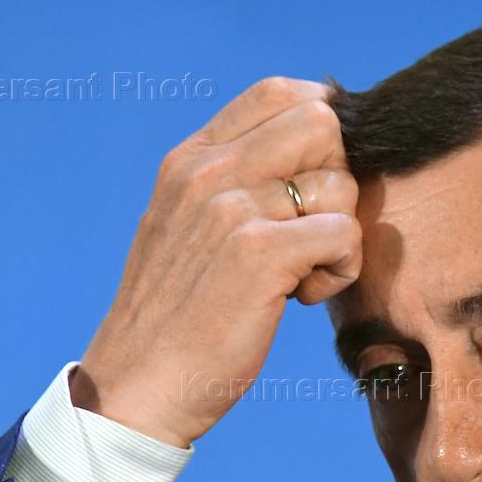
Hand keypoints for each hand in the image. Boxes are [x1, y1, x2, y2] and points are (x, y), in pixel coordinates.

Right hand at [69, 77, 361, 446]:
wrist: (137, 389)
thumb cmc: (173, 321)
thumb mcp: (185, 229)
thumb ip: (231, 185)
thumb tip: (311, 159)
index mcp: (190, 160)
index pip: (279, 92)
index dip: (318, 135)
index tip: (309, 190)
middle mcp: (208, 172)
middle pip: (323, 122)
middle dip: (336, 179)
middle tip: (309, 232)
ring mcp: (231, 209)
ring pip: (341, 183)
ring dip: (339, 235)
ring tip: (299, 275)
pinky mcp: (259, 254)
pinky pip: (345, 233)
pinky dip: (340, 271)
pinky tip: (302, 298)